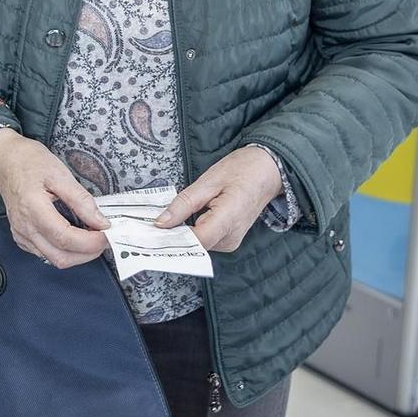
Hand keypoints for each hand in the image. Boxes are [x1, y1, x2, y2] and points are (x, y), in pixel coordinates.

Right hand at [0, 130, 109, 267]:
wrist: (5, 162)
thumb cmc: (29, 162)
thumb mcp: (60, 173)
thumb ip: (81, 200)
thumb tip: (100, 221)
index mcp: (33, 208)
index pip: (65, 237)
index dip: (90, 242)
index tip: (106, 234)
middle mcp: (25, 227)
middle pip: (60, 257)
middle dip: (87, 254)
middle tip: (103, 239)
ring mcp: (21, 234)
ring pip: (53, 259)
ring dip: (77, 255)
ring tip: (91, 237)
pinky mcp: (21, 237)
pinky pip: (45, 254)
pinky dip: (64, 251)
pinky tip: (74, 237)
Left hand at [153, 147, 283, 253]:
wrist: (268, 171)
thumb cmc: (242, 170)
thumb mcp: (208, 181)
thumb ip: (184, 204)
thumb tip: (161, 223)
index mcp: (229, 219)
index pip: (196, 240)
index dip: (171, 239)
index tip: (150, 233)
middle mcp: (231, 238)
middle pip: (194, 245)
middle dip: (172, 236)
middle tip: (149, 225)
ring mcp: (231, 242)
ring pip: (197, 245)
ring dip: (180, 234)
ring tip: (166, 220)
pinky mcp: (228, 240)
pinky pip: (204, 241)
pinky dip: (190, 233)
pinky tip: (181, 222)